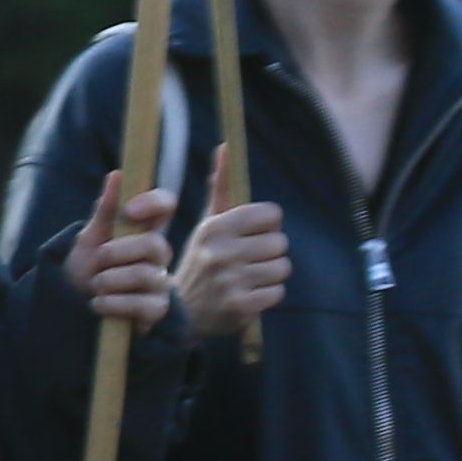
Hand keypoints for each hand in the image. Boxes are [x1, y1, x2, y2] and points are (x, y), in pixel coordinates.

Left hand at [64, 169, 174, 327]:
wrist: (76, 304)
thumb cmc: (89, 266)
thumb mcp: (91, 237)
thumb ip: (105, 209)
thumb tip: (117, 174)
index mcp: (144, 229)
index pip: (165, 205)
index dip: (154, 203)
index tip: (129, 211)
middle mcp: (158, 254)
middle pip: (155, 244)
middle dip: (118, 252)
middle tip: (99, 260)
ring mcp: (160, 282)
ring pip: (146, 275)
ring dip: (110, 280)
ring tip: (95, 285)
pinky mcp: (157, 309)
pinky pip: (144, 305)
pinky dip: (114, 304)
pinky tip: (99, 304)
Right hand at [170, 154, 284, 334]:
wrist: (179, 313)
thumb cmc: (200, 260)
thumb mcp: (206, 224)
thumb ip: (221, 187)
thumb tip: (226, 147)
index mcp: (215, 227)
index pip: (270, 214)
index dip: (266, 225)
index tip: (251, 234)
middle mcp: (222, 252)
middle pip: (280, 242)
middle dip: (269, 252)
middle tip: (248, 260)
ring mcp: (231, 281)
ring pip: (282, 268)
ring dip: (270, 274)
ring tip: (249, 277)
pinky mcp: (241, 306)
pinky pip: (278, 293)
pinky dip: (267, 295)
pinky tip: (249, 294)